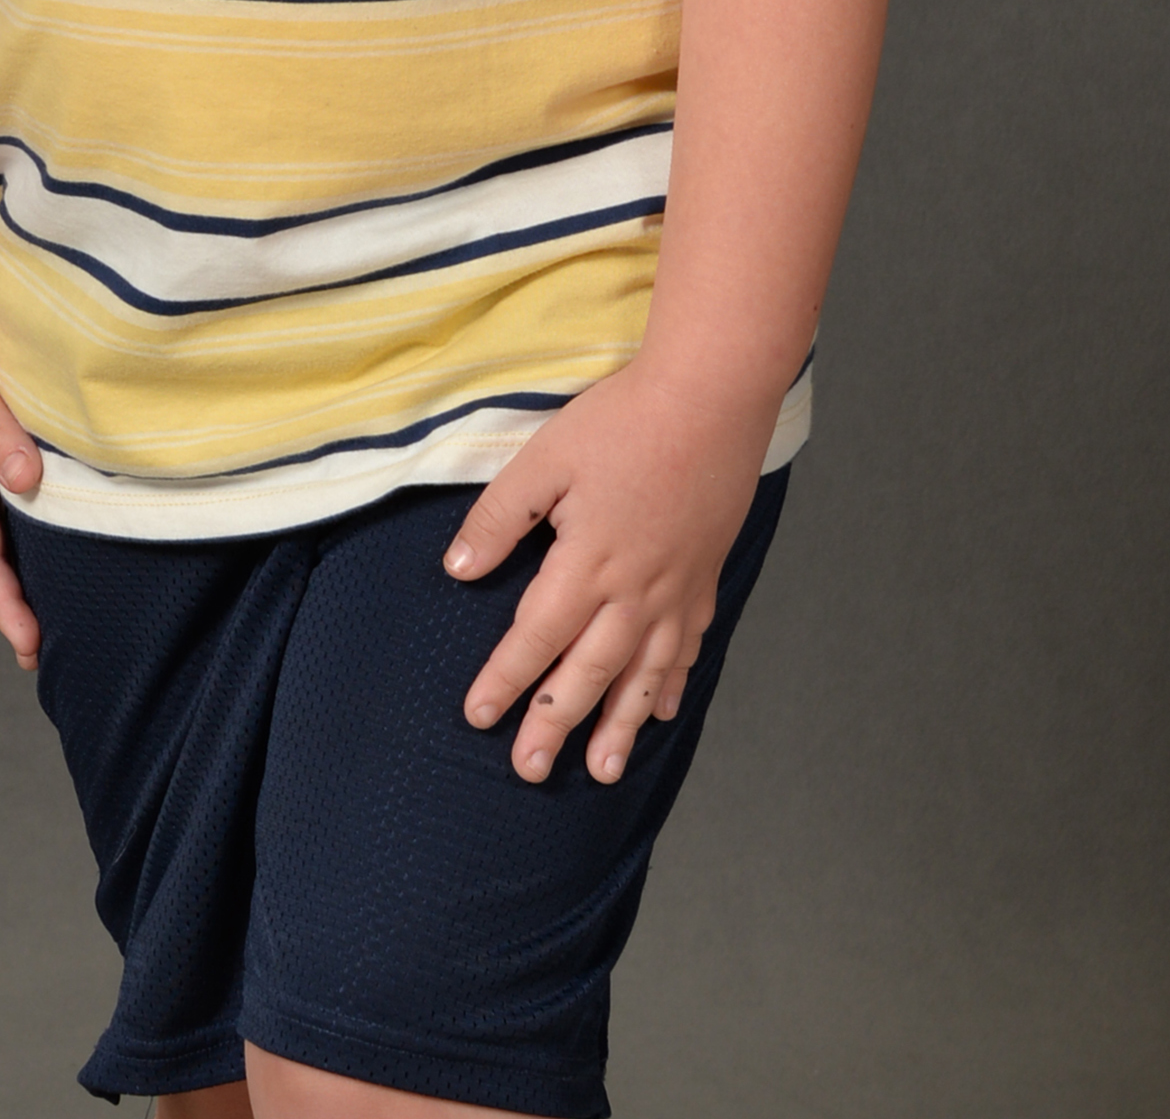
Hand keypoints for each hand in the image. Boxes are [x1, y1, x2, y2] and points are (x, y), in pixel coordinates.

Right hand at [0, 277, 45, 668]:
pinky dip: (37, 500)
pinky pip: (15, 476)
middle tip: (47, 641)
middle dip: (16, 595)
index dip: (5, 605)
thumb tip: (30, 482)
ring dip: (29, 551)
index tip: (30, 649)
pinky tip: (65, 498)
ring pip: (6, 516)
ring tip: (64, 584)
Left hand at [444, 364, 773, 782]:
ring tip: (602, 771)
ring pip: (643, 675)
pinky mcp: (705, 576)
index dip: (504, 679)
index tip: (479, 717)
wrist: (711, 399)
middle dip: (554, 723)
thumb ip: (501, 518)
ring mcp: (675, 590)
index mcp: (586, 563)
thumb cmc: (623, 421)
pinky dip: (674, 684)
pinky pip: (689, 647)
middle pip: (587, 672)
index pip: (534, 636)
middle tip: (529, 770)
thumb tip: (458, 569)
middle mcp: (633, 591)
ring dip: (619, 726)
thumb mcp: (545, 458)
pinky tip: (665, 710)